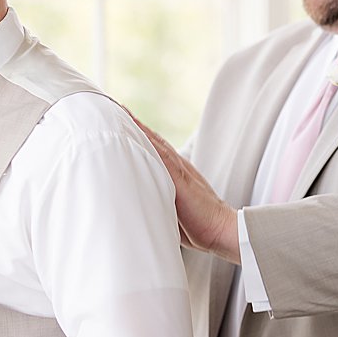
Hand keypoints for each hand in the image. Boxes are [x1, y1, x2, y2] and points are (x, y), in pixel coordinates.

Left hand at [130, 116, 240, 264]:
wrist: (223, 230)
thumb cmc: (199, 227)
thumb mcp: (174, 212)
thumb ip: (159, 203)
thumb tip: (140, 207)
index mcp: (176, 174)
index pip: (154, 150)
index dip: (139, 135)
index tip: (121, 120)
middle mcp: (178, 167)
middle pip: (152, 140)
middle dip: (134, 124)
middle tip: (114, 106)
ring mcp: (180, 171)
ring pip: (155, 142)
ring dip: (137, 127)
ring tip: (119, 110)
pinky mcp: (180, 179)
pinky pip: (161, 156)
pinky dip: (148, 142)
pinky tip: (135, 131)